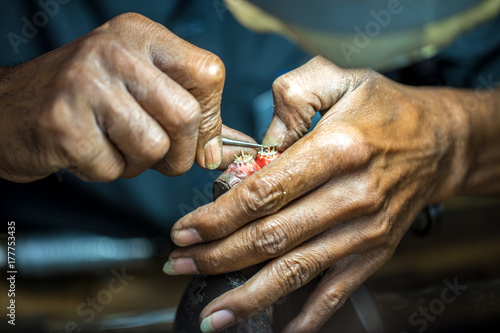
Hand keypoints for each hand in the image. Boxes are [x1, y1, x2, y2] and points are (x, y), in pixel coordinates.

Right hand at [0, 13, 227, 181]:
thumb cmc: (86, 99)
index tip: (203, 144)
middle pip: (184, 116)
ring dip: (140, 164)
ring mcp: (86, 84)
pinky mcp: (63, 123)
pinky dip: (107, 172)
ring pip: (153, 147)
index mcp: (142, 36)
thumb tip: (231, 149)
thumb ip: (190, 112)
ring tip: (116, 147)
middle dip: (180, 154)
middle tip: (160, 156)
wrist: (10, 108)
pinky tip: (88, 151)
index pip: (208, 74)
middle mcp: (115, 51)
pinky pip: (113, 169)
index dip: (211, 118)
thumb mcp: (141, 86)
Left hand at [165, 56, 469, 331]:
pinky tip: (277, 329)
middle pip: (272, 237)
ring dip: (249, 295)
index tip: (184, 232)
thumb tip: (255, 144)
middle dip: (219, 257)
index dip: (218, 217)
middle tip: (180, 265)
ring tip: (212, 315)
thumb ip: (291, 99)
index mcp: (337, 149)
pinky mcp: (375, 251)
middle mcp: (351, 195)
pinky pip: (336, 291)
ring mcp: (364, 231)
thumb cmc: (384, 108)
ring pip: (296, 270)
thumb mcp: (338, 77)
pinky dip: (306, 316)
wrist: (440, 142)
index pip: (264, 193)